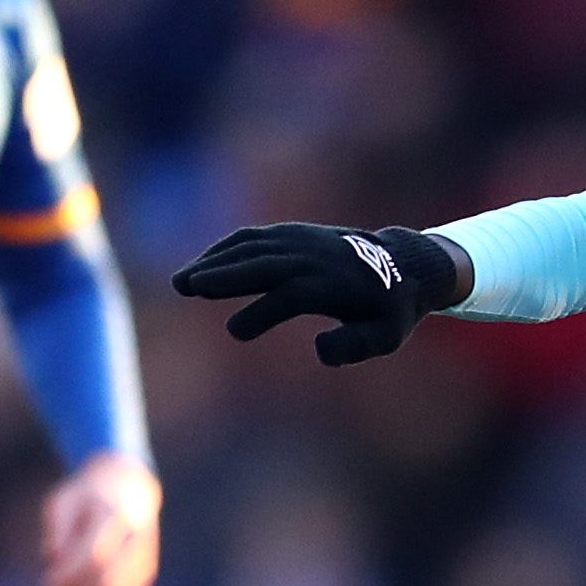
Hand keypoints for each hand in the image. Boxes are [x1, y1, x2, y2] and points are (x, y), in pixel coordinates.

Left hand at [39, 450, 161, 585]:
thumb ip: (57, 529)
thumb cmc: (86, 499)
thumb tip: (52, 559)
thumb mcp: (63, 502)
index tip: (45, 581)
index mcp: (115, 515)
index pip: (94, 557)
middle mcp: (137, 540)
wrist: (129, 490)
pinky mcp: (144, 577)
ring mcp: (145, 561)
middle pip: (106, 583)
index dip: (67, 577)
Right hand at [172, 222, 466, 364]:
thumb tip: (319, 351)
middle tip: (188, 287)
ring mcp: (301, 241)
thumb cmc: (389, 310)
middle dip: (226, 274)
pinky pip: (253, 238)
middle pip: (265, 263)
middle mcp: (315, 257)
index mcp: (337, 284)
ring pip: (253, 247)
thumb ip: (355, 346)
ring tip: (182, 283)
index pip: (293, 294)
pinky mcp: (292, 234)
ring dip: (215, 261)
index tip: (235, 332)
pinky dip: (225, 250)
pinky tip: (201, 267)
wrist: (403, 264)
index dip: (263, 312)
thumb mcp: (385, 336)